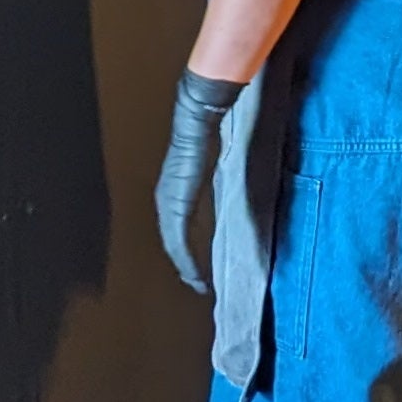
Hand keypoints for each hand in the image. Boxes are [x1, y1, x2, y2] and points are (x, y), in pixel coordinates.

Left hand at [157, 70, 238, 291]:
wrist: (198, 118)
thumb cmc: (210, 131)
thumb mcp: (216, 160)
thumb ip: (219, 175)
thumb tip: (233, 182)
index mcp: (177, 187)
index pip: (178, 225)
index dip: (187, 247)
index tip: (198, 264)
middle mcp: (168, 197)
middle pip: (173, 239)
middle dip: (184, 262)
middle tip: (197, 283)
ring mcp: (170, 201)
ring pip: (174, 243)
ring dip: (186, 265)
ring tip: (197, 283)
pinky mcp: (177, 203)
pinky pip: (179, 239)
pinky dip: (186, 259)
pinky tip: (194, 273)